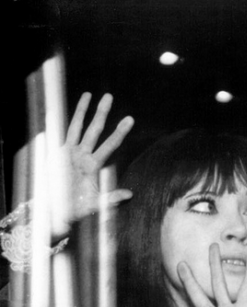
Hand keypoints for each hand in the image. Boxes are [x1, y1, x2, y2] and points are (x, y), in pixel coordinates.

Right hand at [66, 92, 133, 217]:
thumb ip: (112, 198)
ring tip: (92, 95)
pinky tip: (67, 109)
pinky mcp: (58, 154)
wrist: (56, 211)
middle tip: (109, 95)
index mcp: (93, 166)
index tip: (129, 119)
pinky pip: (63, 134)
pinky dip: (66, 121)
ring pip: (79, 127)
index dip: (119, 132)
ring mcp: (71, 153)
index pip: (110, 145)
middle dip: (101, 113)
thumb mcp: (96, 204)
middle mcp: (83, 156)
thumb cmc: (76, 209)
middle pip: (95, 130)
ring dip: (85, 111)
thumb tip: (130, 194)